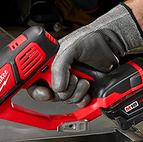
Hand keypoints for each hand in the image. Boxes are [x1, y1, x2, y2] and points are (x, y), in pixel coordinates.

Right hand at [27, 3, 142, 105]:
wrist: (110, 45)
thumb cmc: (90, 39)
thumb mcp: (70, 48)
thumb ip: (59, 66)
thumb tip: (57, 87)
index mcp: (48, 63)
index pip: (33, 82)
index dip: (37, 90)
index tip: (45, 92)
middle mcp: (57, 74)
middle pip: (50, 95)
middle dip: (61, 91)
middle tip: (72, 78)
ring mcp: (69, 83)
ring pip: (64, 99)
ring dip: (76, 92)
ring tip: (83, 79)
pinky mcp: (81, 90)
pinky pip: (77, 102)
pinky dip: (82, 98)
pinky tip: (87, 89)